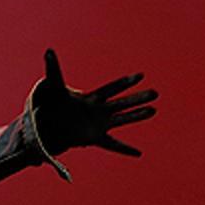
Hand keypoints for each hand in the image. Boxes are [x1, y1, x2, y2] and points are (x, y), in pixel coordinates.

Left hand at [32, 49, 157, 156]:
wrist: (49, 122)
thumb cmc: (53, 102)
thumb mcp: (53, 86)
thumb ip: (53, 69)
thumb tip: (48, 50)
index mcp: (91, 98)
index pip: (111, 88)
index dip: (125, 82)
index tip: (141, 76)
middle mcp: (99, 110)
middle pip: (122, 103)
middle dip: (138, 98)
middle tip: (155, 93)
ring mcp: (99, 124)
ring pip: (122, 120)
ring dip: (137, 116)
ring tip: (153, 110)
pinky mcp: (94, 138)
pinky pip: (112, 144)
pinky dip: (125, 149)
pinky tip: (138, 153)